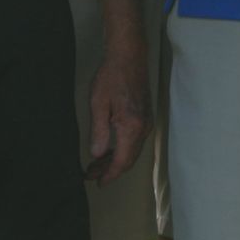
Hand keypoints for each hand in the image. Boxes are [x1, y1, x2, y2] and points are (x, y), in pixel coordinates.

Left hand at [82, 45, 151, 185]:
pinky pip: (135, 141)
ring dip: (116, 160)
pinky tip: (110, 149)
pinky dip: (123, 149)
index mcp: (131, 127)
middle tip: (92, 175)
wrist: (129, 56)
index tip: (98, 183)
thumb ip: (98, 132)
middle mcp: (143, 128)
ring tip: (96, 165)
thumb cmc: (112, 76)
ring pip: (133, 151)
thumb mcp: (98, 104)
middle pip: (129, 159)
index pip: (122, 161)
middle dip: (111, 170)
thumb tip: (97, 155)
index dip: (110, 175)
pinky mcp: (145, 117)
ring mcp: (146, 122)